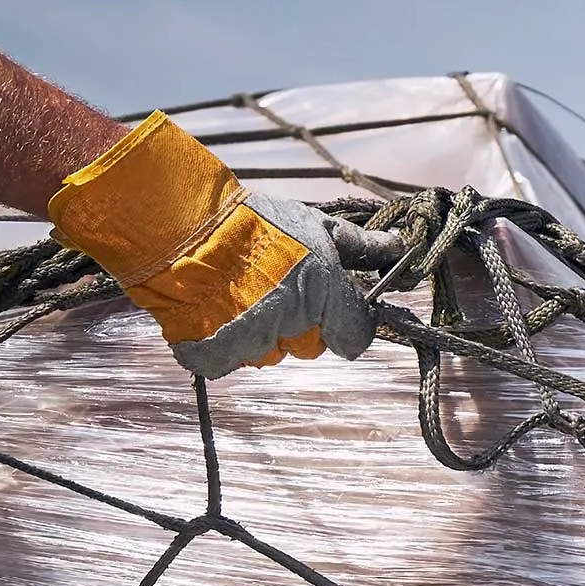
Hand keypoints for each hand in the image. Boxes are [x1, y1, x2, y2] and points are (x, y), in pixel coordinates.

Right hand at [46, 113, 385, 376]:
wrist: (182, 222)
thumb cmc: (256, 222)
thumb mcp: (317, 226)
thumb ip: (362, 247)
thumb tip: (402, 249)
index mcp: (324, 292)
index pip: (357, 338)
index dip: (346, 325)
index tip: (329, 310)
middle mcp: (293, 321)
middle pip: (310, 345)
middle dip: (297, 323)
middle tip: (270, 288)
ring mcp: (252, 340)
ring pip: (268, 353)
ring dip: (257, 332)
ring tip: (236, 293)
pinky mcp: (213, 352)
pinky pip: (225, 362)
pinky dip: (217, 346)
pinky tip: (211, 313)